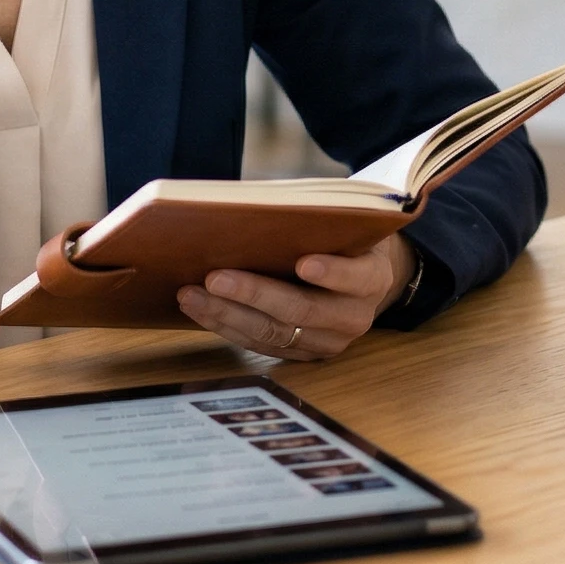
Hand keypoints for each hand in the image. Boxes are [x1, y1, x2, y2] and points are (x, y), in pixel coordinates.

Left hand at [176, 233, 416, 360]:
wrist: (359, 278)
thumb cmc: (341, 239)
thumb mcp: (345, 224)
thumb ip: (319, 220)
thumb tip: (257, 208)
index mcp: (373, 279)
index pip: (356, 278)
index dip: (332, 273)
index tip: (304, 262)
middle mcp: (354, 317)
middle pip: (303, 311)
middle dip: (255, 294)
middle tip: (215, 277)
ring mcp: (327, 342)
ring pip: (274, 334)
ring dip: (228, 314)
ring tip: (191, 294)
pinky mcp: (301, 355)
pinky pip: (260, 346)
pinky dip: (226, 326)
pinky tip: (200, 309)